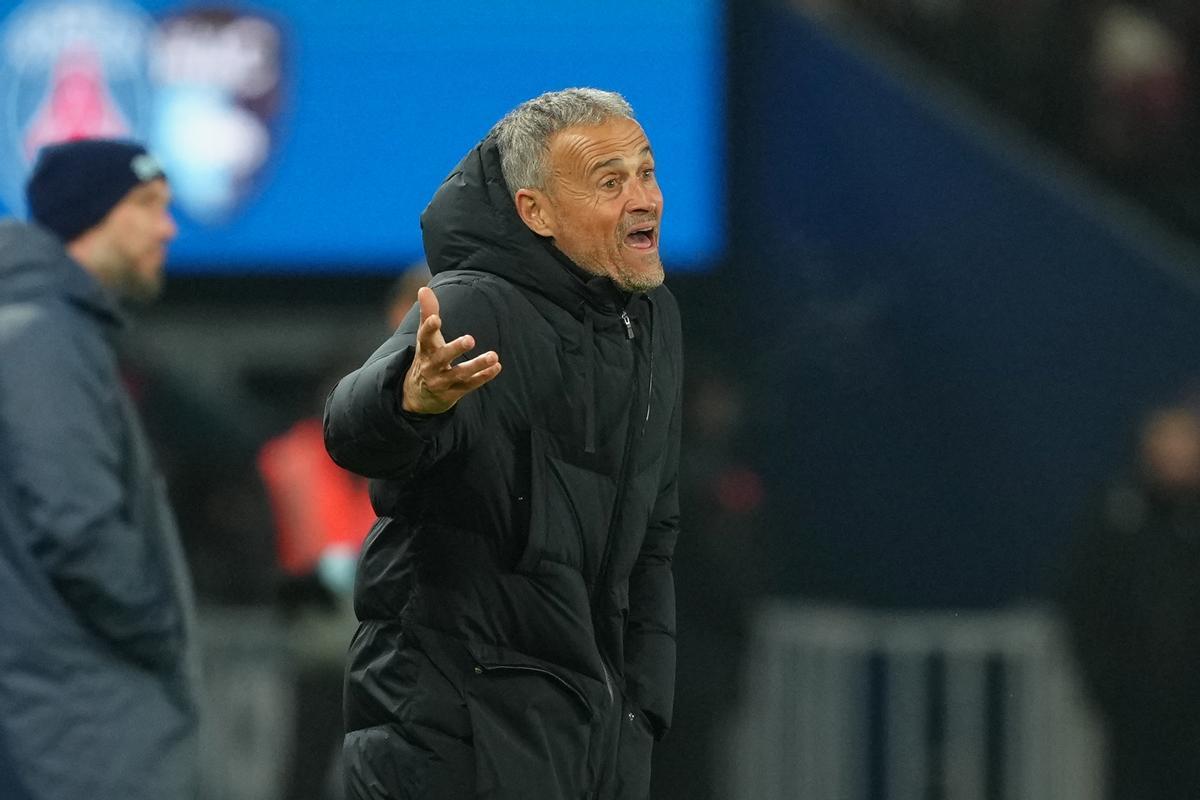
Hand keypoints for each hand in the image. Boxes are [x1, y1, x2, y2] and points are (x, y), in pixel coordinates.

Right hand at [401, 286, 501, 413]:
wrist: (417, 395)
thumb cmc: (427, 356)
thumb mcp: (425, 337)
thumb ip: (428, 312)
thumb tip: (424, 288)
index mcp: (424, 349)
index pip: (424, 337)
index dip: (429, 328)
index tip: (436, 318)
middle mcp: (431, 366)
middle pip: (442, 357)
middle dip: (456, 348)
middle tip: (471, 339)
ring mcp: (442, 381)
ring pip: (460, 374)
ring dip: (477, 365)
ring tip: (494, 356)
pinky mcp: (453, 393)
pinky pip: (469, 385)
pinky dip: (483, 377)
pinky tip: (497, 367)